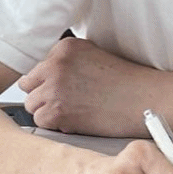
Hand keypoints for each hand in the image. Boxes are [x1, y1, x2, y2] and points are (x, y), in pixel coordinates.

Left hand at [19, 37, 158, 136]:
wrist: (144, 100)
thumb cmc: (125, 81)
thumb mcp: (93, 55)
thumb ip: (67, 61)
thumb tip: (43, 76)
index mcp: (64, 47)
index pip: (37, 67)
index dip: (49, 81)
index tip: (66, 88)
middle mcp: (55, 64)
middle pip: (29, 86)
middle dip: (44, 96)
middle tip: (67, 102)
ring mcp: (54, 88)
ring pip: (32, 106)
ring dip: (48, 112)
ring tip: (74, 111)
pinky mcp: (57, 111)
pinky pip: (41, 122)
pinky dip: (56, 125)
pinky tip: (76, 120)